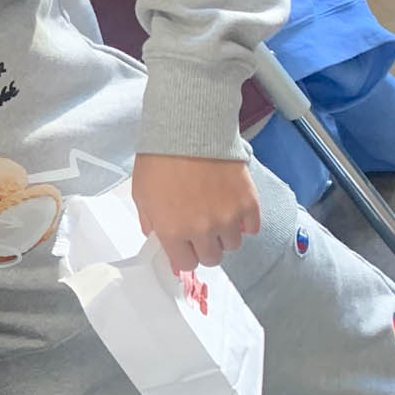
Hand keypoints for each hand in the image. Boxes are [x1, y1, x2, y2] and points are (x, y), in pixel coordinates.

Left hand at [132, 154, 260, 272]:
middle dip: (204, 248)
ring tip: (217, 216)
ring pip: (233, 245)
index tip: (184, 247)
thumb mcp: (142, 195)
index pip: (185, 264)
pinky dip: (245, 223)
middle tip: (200, 231)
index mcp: (173, 231)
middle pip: (212, 259)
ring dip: (225, 235)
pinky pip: (252, 228)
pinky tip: (233, 209)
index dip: (183, 256)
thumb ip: (150, 223)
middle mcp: (203, 230)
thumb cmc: (159, 160)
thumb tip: (158, 239)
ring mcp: (228, 217)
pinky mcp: (248, 203)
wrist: (188, 130)